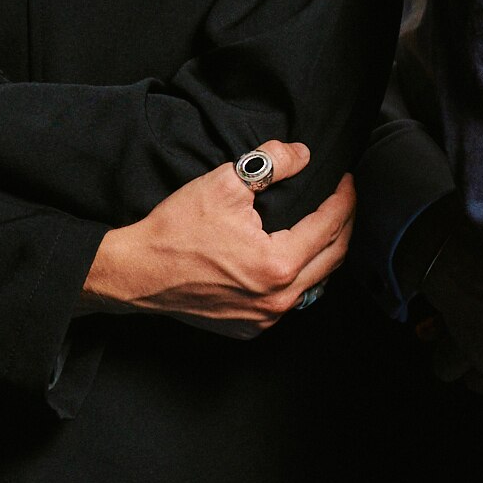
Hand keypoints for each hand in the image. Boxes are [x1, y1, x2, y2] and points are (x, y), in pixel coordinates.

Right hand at [84, 145, 353, 332]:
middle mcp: (278, 300)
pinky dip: (298, 277)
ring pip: (314, 283)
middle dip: (344, 224)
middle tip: (343, 200)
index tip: (345, 180)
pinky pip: (288, 302)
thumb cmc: (175, 231)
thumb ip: (271, 163)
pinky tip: (293, 257)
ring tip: (323, 225)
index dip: (344, 198)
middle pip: (333, 258)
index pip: (330, 226)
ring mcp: (265, 319)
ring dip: (324, 252)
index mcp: (278, 265)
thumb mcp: (224, 183)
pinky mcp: (249, 328)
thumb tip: (302, 154)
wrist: (136, 273)